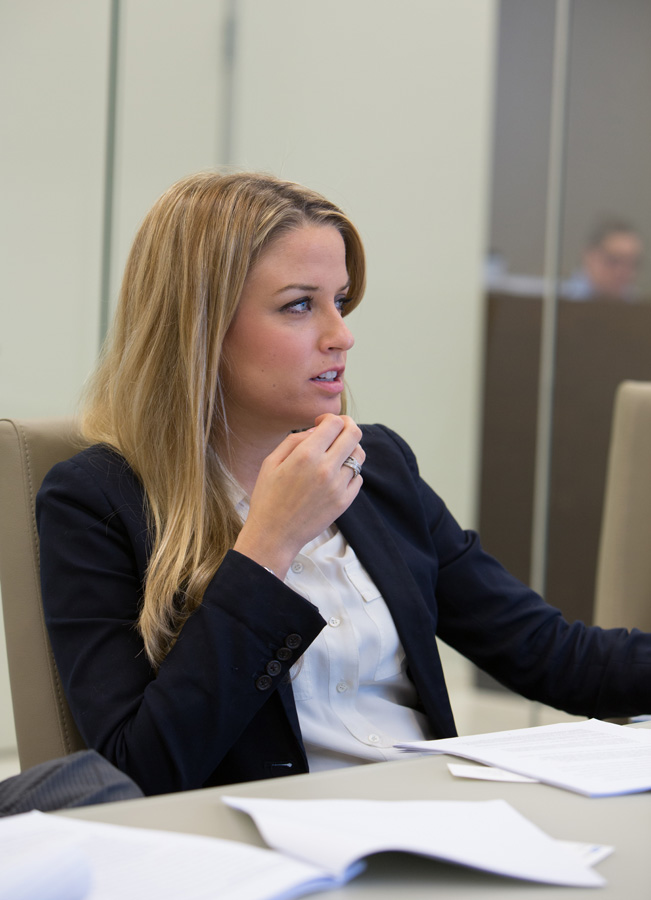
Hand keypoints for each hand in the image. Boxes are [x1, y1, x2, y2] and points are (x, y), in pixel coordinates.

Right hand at [233, 415, 364, 578]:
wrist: (273, 535)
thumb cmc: (268, 497)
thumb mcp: (271, 462)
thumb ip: (294, 440)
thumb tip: (317, 429)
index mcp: (306, 455)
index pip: (335, 423)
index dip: (330, 418)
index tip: (321, 423)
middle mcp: (326, 469)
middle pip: (354, 434)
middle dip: (347, 426)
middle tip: (338, 430)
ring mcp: (338, 486)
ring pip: (359, 455)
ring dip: (350, 448)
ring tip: (336, 453)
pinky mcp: (344, 502)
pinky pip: (358, 477)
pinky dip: (350, 471)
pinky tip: (336, 474)